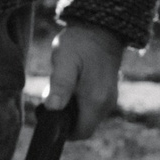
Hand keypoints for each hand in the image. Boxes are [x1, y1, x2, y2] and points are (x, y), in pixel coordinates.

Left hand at [43, 22, 125, 140]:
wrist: (101, 26)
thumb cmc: (80, 43)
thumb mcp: (64, 62)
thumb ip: (60, 86)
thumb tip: (52, 109)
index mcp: (96, 100)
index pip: (81, 133)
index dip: (64, 131)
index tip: (50, 116)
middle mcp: (107, 103)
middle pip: (84, 125)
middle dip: (66, 117)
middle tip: (52, 96)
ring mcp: (110, 97)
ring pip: (87, 115)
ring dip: (72, 108)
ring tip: (60, 86)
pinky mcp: (108, 91)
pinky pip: (92, 105)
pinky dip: (79, 101)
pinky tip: (71, 83)